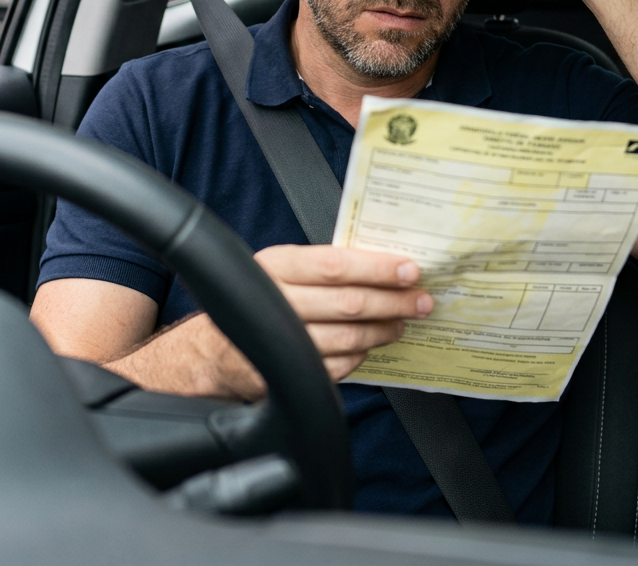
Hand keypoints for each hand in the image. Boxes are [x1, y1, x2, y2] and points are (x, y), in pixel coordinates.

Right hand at [255, 244, 432, 384]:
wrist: (216, 347)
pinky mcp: (288, 373)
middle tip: (422, 301)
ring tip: (401, 322)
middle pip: (349, 303)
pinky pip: (339, 365)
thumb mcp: (280, 269)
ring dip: (383, 330)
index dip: (377, 268)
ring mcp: (281, 342)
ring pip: (348, 337)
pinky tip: (371, 344)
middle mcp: (276, 301)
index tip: (410, 269)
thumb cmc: (259, 298)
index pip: (336, 265)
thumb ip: (321, 266)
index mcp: (276, 265)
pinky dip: (361, 354)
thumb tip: (384, 264)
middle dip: (393, 302)